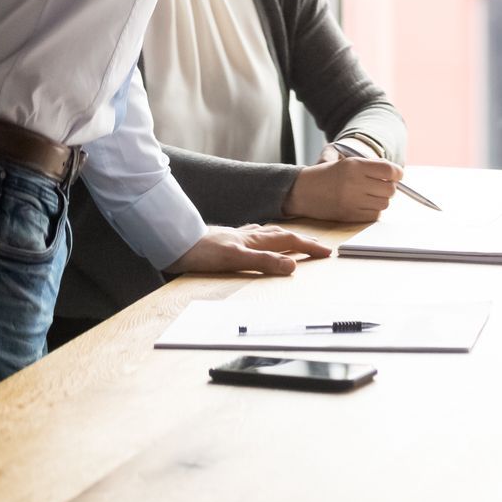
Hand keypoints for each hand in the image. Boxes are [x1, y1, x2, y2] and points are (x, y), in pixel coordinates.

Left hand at [167, 224, 332, 275]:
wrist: (174, 242)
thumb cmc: (201, 253)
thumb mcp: (235, 260)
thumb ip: (264, 262)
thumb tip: (292, 267)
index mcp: (255, 241)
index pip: (289, 242)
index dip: (309, 248)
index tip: (326, 253)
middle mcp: (249, 236)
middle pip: (283, 235)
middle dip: (303, 241)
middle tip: (319, 248)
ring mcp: (237, 236)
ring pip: (268, 234)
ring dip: (285, 237)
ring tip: (295, 240)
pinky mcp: (226, 239)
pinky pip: (251, 235)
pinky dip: (262, 236)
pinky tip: (257, 237)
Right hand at [282, 148, 403, 221]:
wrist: (302, 191)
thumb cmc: (327, 174)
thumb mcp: (347, 161)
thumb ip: (371, 165)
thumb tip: (396, 173)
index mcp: (355, 165)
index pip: (389, 169)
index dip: (398, 173)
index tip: (397, 175)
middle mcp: (355, 182)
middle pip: (390, 189)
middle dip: (389, 187)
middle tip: (381, 185)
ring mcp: (352, 201)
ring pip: (384, 203)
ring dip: (381, 200)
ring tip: (371, 195)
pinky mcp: (349, 216)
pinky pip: (374, 215)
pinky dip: (373, 211)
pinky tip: (364, 204)